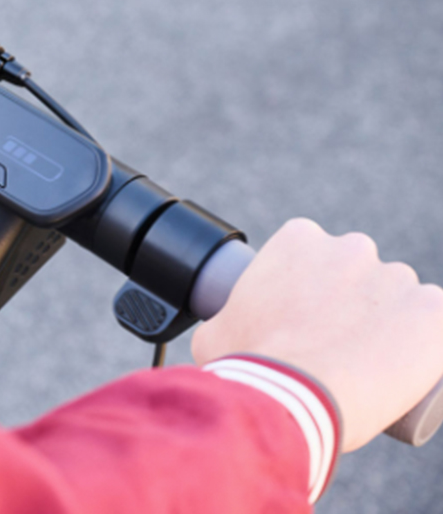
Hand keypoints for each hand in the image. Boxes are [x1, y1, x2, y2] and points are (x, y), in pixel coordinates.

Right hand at [191, 218, 442, 450]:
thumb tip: (223, 332)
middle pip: (360, 272)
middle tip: (339, 344)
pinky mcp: (433, 311)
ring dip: (392, 323)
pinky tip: (407, 369)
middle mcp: (351, 247)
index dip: (312, 286)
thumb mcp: (216, 331)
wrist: (291, 397)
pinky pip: (436, 324)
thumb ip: (225, 320)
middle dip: (354, 302)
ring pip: (401, 298)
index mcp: (298, 239)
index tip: (309, 316)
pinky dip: (427, 343)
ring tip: (371, 367)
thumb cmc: (249, 364)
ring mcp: (396, 277)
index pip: (314, 253)